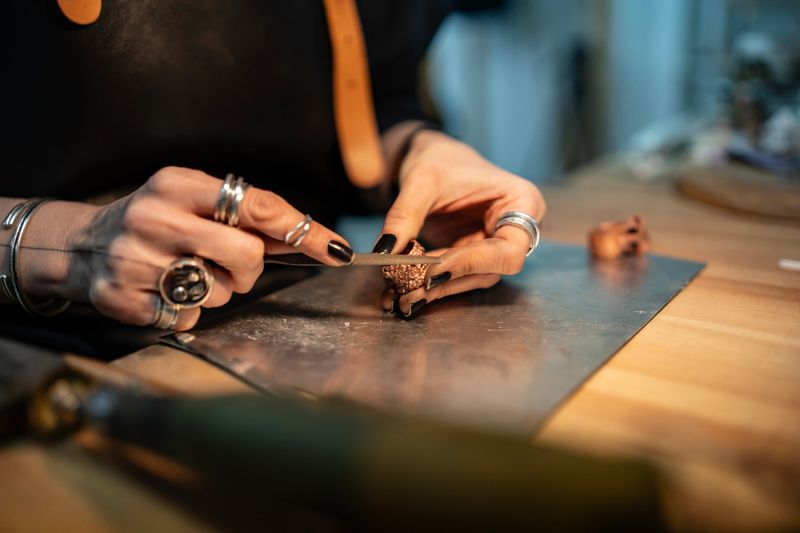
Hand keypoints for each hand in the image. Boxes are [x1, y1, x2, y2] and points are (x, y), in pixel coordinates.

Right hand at [54, 167, 352, 328]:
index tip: (336, 249)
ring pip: (217, 294)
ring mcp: (135, 259)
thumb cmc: (158, 222)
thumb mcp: (194, 201)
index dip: (302, 229)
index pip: (256, 205)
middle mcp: (155, 217)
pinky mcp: (122, 298)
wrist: (82, 245)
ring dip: (213, 292)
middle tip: (232, 268)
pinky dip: (184, 312)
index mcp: (178, 184)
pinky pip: (185, 318)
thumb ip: (249, 217)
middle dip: (249, 270)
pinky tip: (162, 293)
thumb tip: (314, 238)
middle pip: (246, 256)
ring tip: (184, 274)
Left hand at [374, 130, 545, 316]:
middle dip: (448, 283)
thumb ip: (405, 216)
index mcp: (522, 203)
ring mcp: (494, 246)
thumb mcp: (421, 180)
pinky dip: (430, 286)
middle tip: (409, 291)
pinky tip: (403, 293)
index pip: (507, 250)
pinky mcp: (472, 257)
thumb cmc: (440, 158)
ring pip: (471, 280)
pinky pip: (455, 278)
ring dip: (436, 291)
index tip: (433, 269)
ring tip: (401, 297)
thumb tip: (385, 252)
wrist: (433, 158)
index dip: (471, 263)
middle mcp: (514, 230)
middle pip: (490, 271)